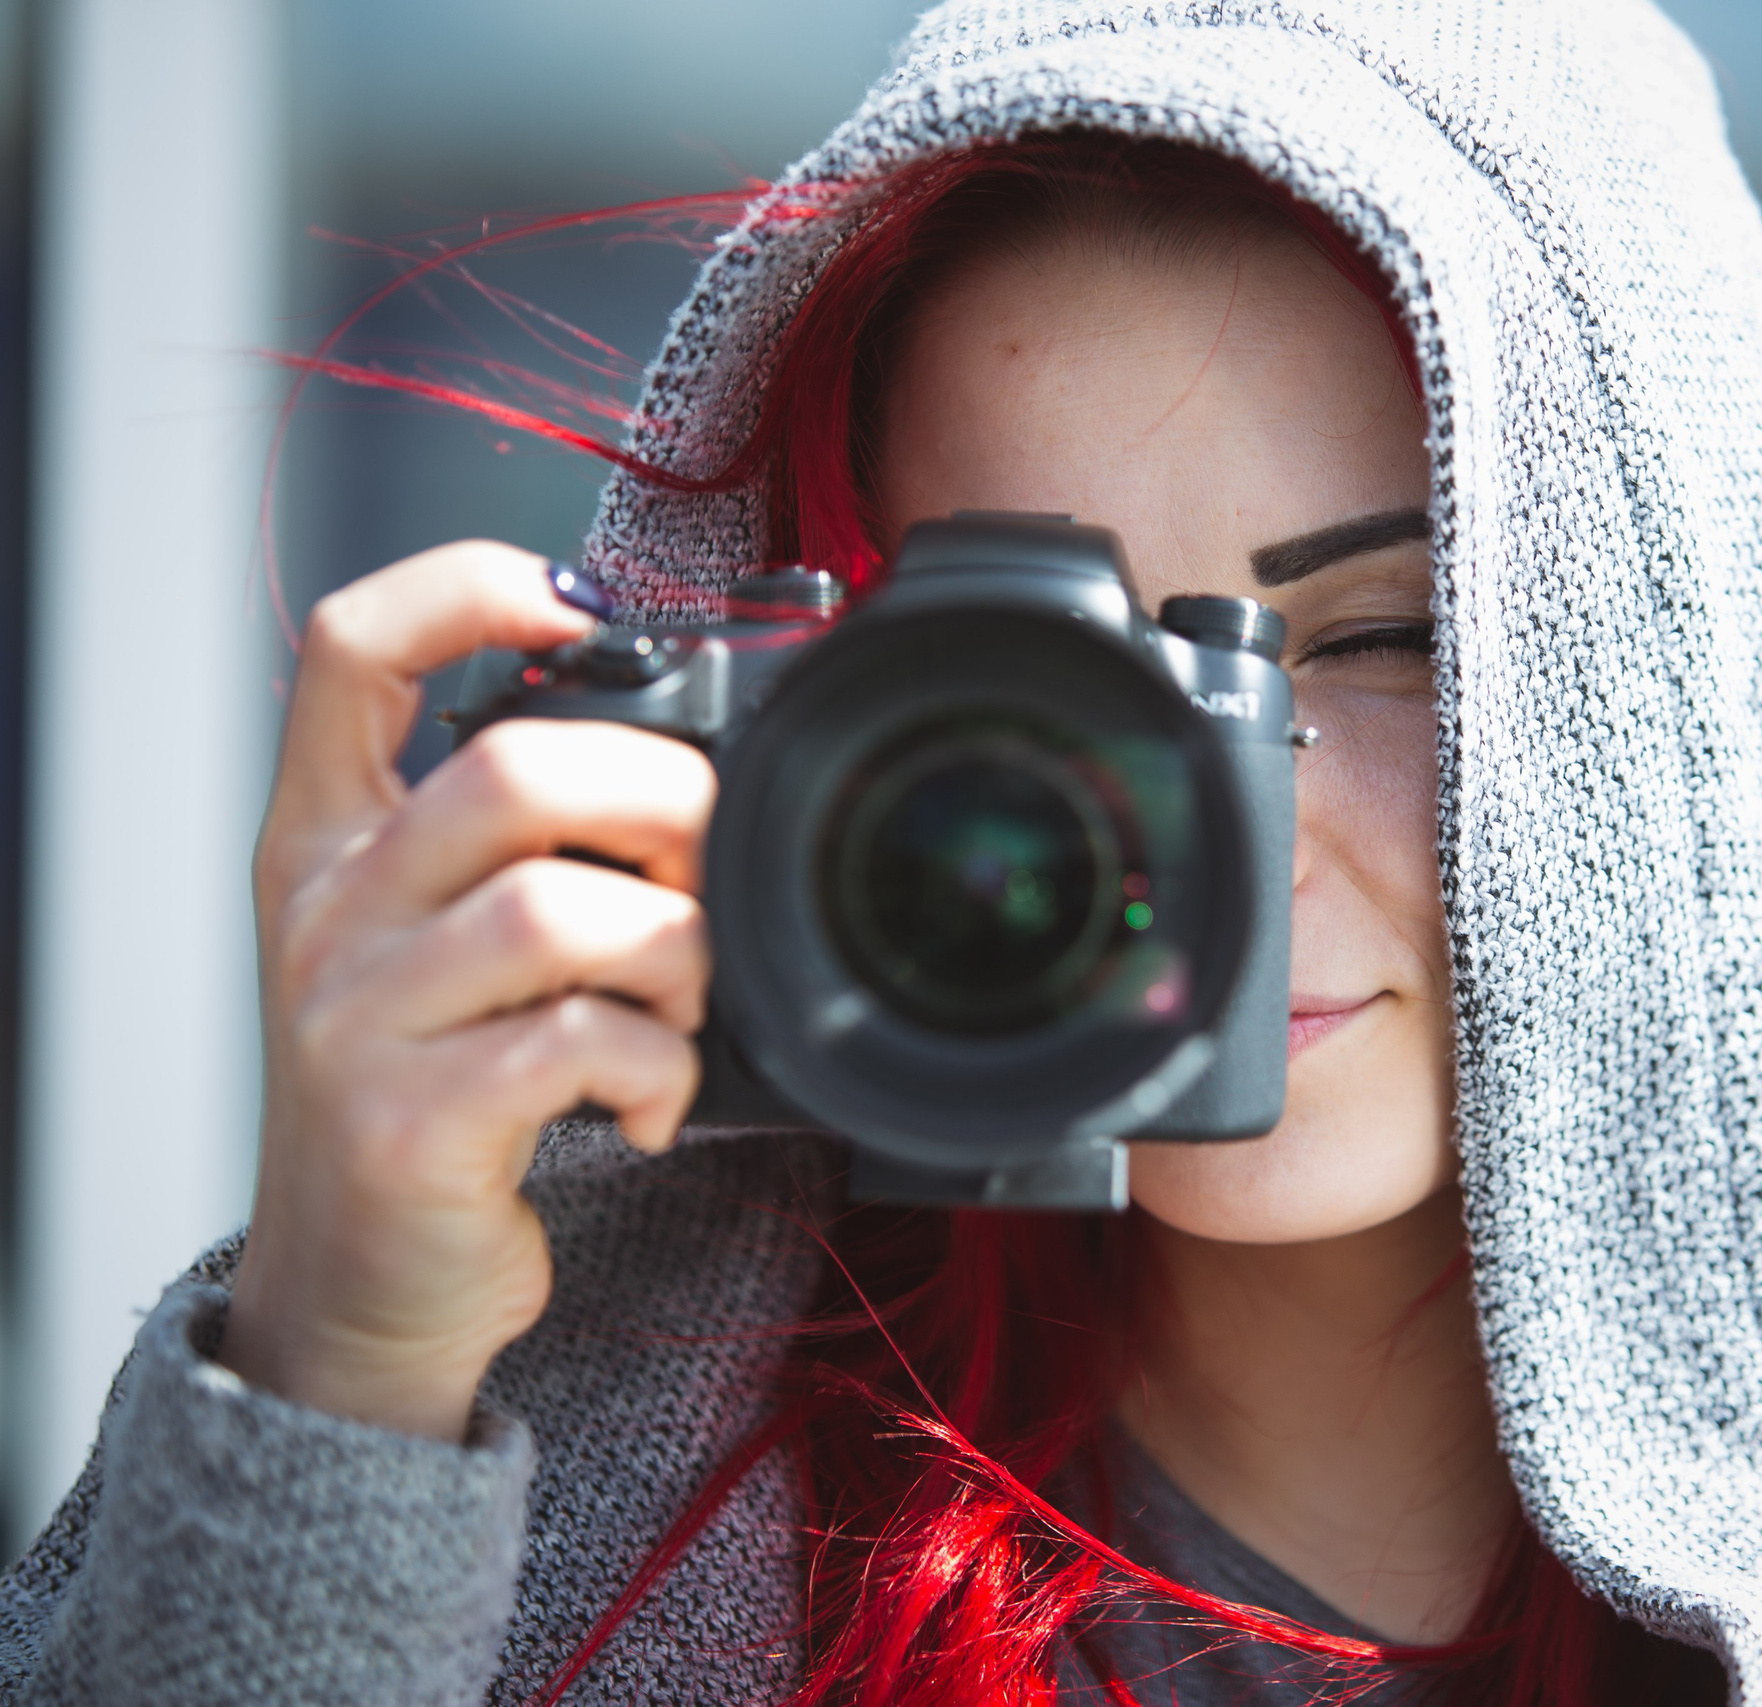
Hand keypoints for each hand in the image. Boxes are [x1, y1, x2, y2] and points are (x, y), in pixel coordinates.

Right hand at [221, 542, 714, 1440]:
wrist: (357, 1290)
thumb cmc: (429, 1099)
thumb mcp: (431, 949)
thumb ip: (513, 854)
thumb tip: (687, 781)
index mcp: (329, 841)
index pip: (350, 649)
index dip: (465, 588)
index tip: (576, 608)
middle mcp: (326, 912)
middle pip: (508, 769)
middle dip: (661, 802)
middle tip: (702, 875)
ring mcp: (356, 1019)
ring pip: (560, 909)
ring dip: (676, 955)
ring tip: (679, 1010)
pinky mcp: (409, 1125)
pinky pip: (578, 1044)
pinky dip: (658, 1071)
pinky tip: (648, 1103)